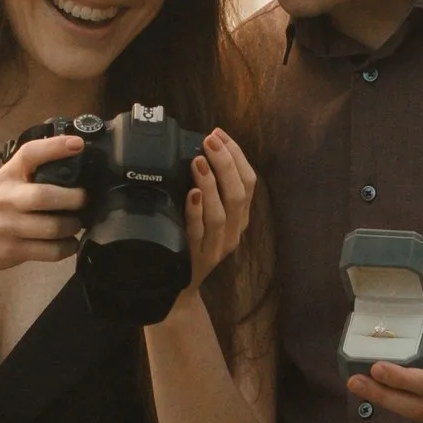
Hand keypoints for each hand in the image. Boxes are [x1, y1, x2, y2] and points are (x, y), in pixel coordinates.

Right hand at [0, 133, 87, 273]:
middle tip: (84, 200)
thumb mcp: (1, 182)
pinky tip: (68, 242)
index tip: (78, 145)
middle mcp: (6, 199)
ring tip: (77, 223)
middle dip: (74, 198)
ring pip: (53, 227)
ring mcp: (8, 227)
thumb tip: (72, 168)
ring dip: (73, 226)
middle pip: (45, 196)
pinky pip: (50, 251)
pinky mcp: (13, 251)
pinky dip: (66, 247)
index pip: (30, 154)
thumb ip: (28, 175)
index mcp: (6, 176)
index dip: (55, 147)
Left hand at [182, 127, 257, 291]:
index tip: (219, 134)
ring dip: (211, 183)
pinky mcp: (198, 259)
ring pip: (221, 212)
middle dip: (225, 163)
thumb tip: (196, 150)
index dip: (236, 155)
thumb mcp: (204, 215)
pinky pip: (198, 232)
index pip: (248, 181)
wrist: (174, 289)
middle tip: (209, 141)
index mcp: (239, 217)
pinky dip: (197, 212)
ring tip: (198, 161)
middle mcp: (233, 231)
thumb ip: (206, 188)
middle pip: (238, 193)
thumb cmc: (187, 243)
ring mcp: (217, 247)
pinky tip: (191, 195)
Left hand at [365, 307, 422, 422]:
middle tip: (354, 382)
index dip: (402, 378)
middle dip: (383, 397)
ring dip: (391, 402)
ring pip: (421, 417)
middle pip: (420, 408)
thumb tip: (405, 319)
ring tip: (364, 386)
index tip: (376, 367)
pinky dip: (409, 405)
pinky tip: (391, 393)